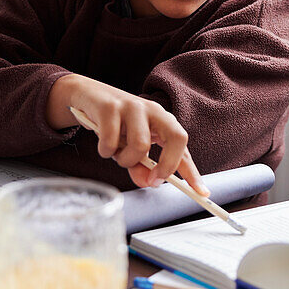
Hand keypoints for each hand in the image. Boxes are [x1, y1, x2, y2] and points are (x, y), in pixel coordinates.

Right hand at [46, 74, 206, 193]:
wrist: (87, 96)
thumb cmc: (115, 125)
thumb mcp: (130, 148)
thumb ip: (141, 167)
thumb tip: (148, 183)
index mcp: (163, 121)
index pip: (183, 146)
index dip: (193, 171)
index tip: (201, 192)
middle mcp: (153, 111)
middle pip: (176, 137)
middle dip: (167, 165)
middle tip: (152, 180)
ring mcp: (133, 106)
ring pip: (141, 145)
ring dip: (126, 160)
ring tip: (116, 155)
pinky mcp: (110, 107)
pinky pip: (111, 141)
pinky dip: (106, 151)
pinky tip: (103, 145)